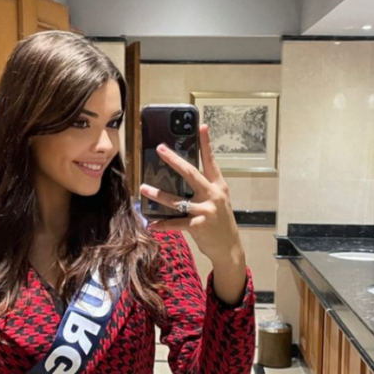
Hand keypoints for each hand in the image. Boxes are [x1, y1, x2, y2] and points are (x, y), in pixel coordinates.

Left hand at [140, 124, 243, 264]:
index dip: (206, 143)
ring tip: (144, 189)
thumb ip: (204, 189)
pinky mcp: (198, 226)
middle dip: (174, 160)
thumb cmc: (220, 222)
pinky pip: (176, 223)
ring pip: (177, 200)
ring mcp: (206, 211)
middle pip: (191, 173)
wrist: (229, 247)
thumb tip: (181, 177)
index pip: (211, 161)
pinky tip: (151, 224)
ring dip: (158, 194)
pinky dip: (162, 224)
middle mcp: (213, 195)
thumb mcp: (217, 201)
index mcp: (218, 186)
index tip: (201, 126)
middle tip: (160, 149)